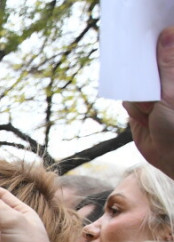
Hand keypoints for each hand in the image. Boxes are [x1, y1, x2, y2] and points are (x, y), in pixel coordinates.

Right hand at [123, 26, 173, 179]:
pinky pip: (127, 99)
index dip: (158, 39)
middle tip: (143, 73)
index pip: (167, 48)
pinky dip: (133, 107)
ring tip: (151, 110)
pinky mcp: (140, 107)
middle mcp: (167, 80)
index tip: (149, 30)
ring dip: (138, 96)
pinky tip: (145, 116)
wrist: (173, 157)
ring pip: (132, 83)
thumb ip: (167, 64)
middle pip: (147, 63)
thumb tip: (167, 33)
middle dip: (143, 67)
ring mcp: (153, 94)